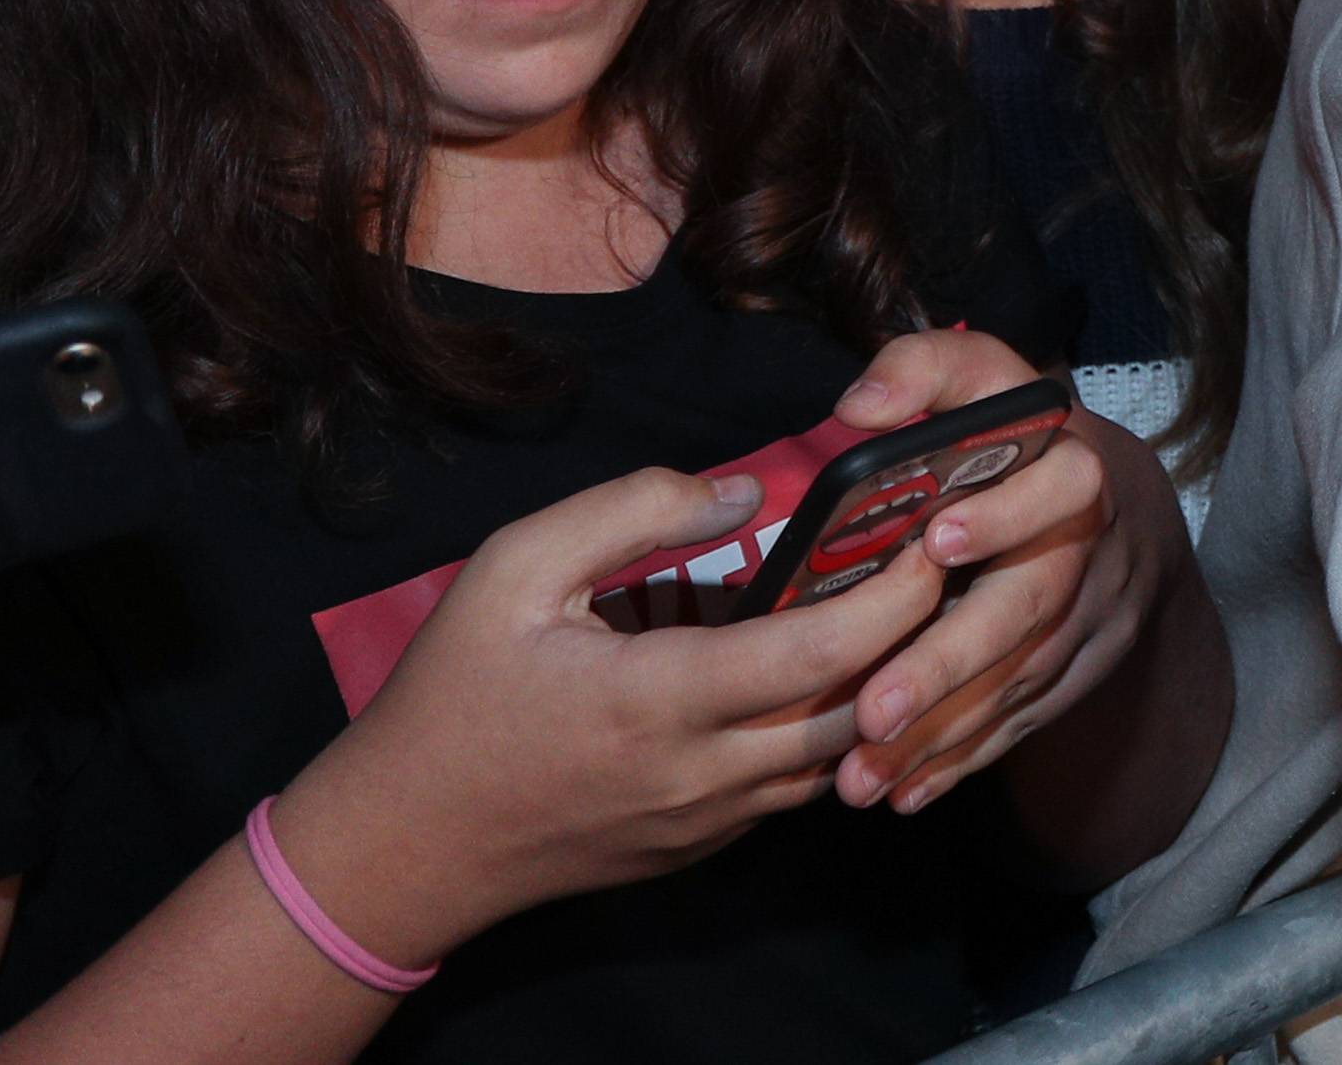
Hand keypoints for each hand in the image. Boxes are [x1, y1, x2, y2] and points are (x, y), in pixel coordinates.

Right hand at [277, 461, 946, 965]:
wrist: (407, 839)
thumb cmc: (456, 688)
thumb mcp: (519, 564)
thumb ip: (635, 511)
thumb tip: (746, 493)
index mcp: (664, 698)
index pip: (824, 652)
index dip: (896, 596)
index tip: (930, 538)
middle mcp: (704, 775)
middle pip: (860, 715)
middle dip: (914, 641)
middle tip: (934, 564)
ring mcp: (706, 824)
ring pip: (837, 762)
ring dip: (880, 692)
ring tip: (892, 610)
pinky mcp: (698, 849)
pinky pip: (791, 789)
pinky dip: (829, 733)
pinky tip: (821, 673)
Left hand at [827, 332, 1191, 816]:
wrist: (1125, 510)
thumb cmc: (1021, 435)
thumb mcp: (983, 376)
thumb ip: (922, 370)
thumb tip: (857, 409)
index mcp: (1071, 466)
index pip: (1056, 487)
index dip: (1005, 514)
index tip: (937, 540)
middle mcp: (1087, 548)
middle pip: (1025, 609)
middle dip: (947, 662)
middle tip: (872, 709)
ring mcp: (1087, 621)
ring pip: (1017, 683)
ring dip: (940, 733)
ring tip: (861, 773)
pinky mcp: (1074, 675)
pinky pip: (1020, 724)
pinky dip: (963, 761)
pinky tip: (903, 793)